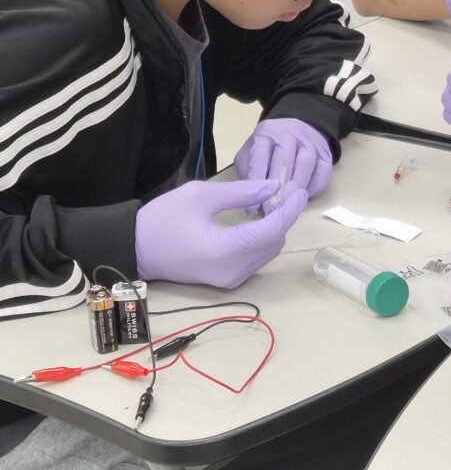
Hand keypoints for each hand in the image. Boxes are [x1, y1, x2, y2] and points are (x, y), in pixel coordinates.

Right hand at [136, 179, 307, 287]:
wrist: (134, 248)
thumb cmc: (162, 219)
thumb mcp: (201, 196)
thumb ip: (242, 192)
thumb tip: (273, 187)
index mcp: (224, 250)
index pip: (271, 231)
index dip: (289, 210)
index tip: (298, 190)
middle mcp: (231, 271)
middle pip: (275, 243)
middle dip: (283, 218)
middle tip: (281, 192)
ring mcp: (229, 280)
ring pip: (268, 252)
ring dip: (274, 229)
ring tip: (270, 204)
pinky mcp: (226, 281)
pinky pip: (256, 259)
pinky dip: (262, 240)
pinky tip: (256, 222)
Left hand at [234, 118, 332, 212]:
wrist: (297, 125)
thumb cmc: (270, 145)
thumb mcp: (251, 150)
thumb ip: (248, 170)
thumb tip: (250, 199)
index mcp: (266, 134)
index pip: (260, 159)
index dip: (257, 184)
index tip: (253, 207)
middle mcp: (289, 135)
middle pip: (285, 161)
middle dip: (278, 189)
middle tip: (272, 211)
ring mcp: (310, 142)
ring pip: (306, 163)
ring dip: (297, 187)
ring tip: (288, 206)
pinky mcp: (326, 153)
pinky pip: (323, 171)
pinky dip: (314, 186)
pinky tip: (303, 197)